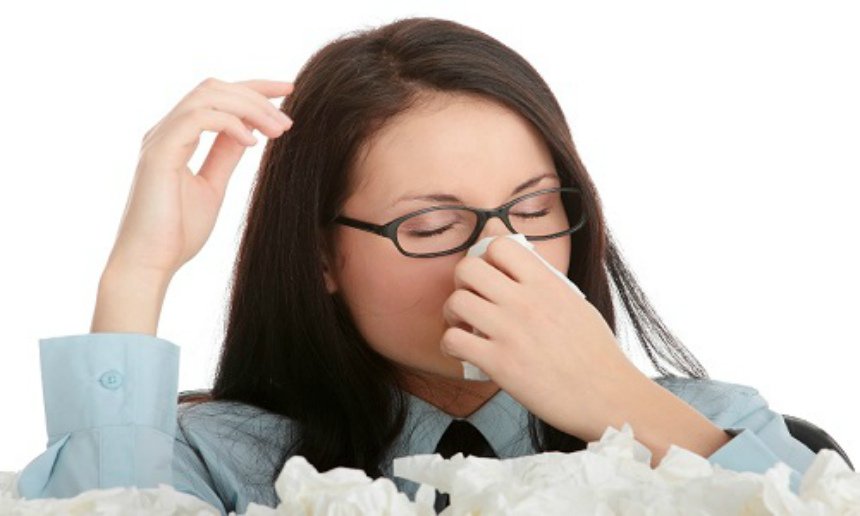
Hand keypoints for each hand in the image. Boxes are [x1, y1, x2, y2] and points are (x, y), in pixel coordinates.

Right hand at [106, 77, 294, 276]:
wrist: (150, 263)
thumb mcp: (213, 186)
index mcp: (178, 137)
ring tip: (278, 130)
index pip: (217, 97)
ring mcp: (160, 139)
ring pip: (207, 96)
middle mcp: (166, 131)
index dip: (254, 89)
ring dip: (250, 107)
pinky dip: (230, 123)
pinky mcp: (159, 153)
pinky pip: (198, 118)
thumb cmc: (177, 233)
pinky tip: (253, 142)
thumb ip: (225, 155)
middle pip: (214, 88)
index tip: (289, 90)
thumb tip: (248, 132)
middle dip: (257, 94)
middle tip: (288, 120)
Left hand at [440, 236, 647, 441]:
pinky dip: (452, 345)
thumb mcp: (574, 302)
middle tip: (473, 299)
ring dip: (453, 314)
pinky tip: (466, 351)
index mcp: (546, 283)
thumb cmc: (594, 352)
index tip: (492, 277)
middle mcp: (526, 302)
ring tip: (466, 326)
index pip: (499, 244)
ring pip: (456, 302)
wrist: (608, 396)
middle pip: (467, 268)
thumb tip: (515, 255)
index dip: (487, 258)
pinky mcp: (500, 364)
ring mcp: (511, 331)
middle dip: (462, 283)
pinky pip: (453, 341)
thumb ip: (541, 278)